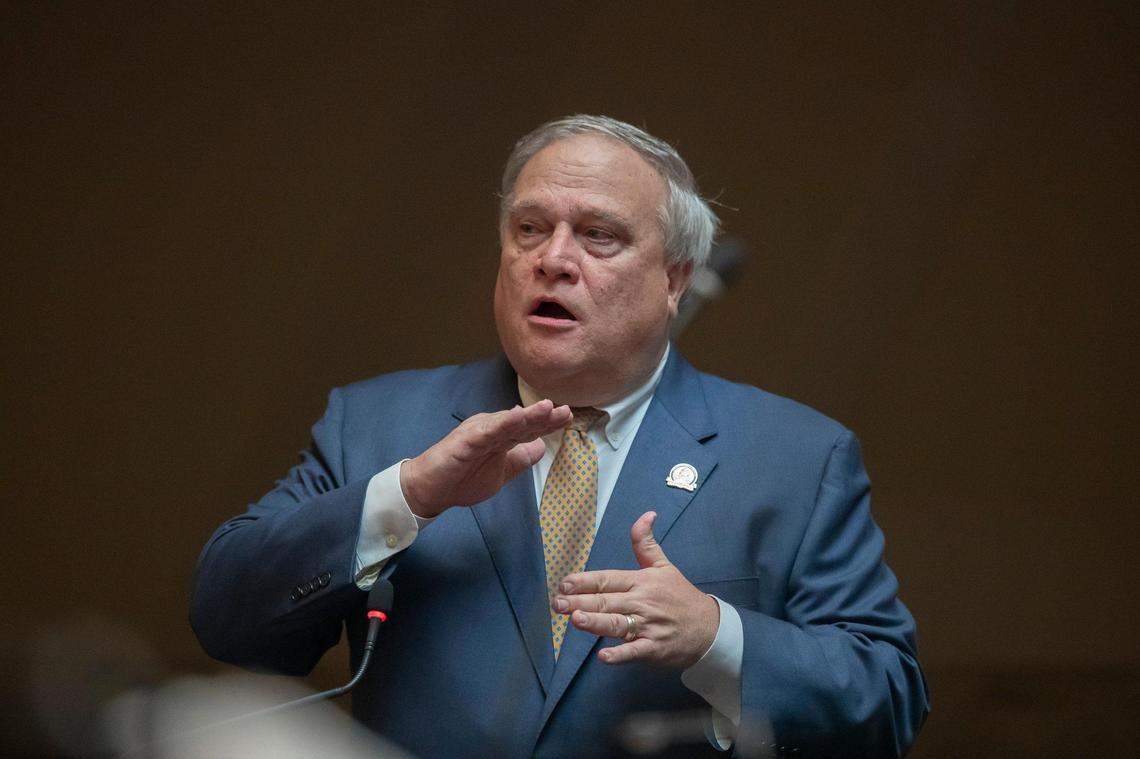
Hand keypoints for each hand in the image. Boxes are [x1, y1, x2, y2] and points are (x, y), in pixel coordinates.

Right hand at [399, 399, 570, 517]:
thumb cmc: (462, 479)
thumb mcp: (501, 472)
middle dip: (543, 416)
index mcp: (500, 436)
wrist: (430, 490)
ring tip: (547, 408)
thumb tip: (542, 448)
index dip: (547, 423)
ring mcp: (478, 433)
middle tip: (565, 410)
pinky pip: (487, 432)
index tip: (567, 416)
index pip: (528, 428)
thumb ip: (520, 459)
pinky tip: (517, 417)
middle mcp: (491, 429)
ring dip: (528, 415)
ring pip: (507, 423)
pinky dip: (503, 424)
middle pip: (522, 422)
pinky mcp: (465, 441)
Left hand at [553, 511, 719, 667]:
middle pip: (606, 601)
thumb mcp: (664, 566)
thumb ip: (646, 543)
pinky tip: (604, 657)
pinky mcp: (654, 648)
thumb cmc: (680, 596)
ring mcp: (648, 626)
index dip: (584, 581)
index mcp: (640, 581)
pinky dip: (621, 654)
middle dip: (580, 602)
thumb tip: (646, 514)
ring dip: (596, 622)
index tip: (564, 584)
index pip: (607, 579)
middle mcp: (641, 602)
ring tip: (576, 620)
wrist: (709, 628)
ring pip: (617, 624)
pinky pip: (635, 651)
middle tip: (557, 604)